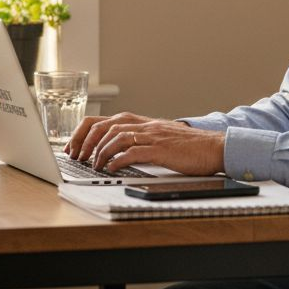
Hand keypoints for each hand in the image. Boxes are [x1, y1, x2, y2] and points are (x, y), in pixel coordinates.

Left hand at [65, 111, 224, 175]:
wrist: (214, 147)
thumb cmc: (189, 147)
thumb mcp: (160, 138)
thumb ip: (140, 140)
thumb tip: (117, 152)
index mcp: (142, 122)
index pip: (104, 120)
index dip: (85, 132)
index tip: (74, 146)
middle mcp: (144, 125)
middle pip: (105, 126)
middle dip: (85, 141)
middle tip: (77, 156)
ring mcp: (152, 136)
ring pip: (115, 137)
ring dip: (99, 152)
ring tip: (92, 165)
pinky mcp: (161, 149)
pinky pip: (132, 152)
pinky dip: (117, 160)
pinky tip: (110, 168)